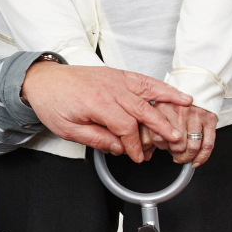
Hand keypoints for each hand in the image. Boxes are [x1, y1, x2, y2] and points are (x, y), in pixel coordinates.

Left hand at [20, 63, 192, 162]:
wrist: (43, 80)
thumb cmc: (53, 103)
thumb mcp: (68, 130)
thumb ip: (96, 139)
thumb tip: (119, 148)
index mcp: (96, 103)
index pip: (125, 127)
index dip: (134, 144)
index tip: (138, 156)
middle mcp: (109, 88)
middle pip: (142, 109)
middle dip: (160, 126)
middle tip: (175, 140)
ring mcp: (115, 79)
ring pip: (147, 90)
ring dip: (169, 99)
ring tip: (189, 106)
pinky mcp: (117, 74)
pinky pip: (142, 79)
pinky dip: (159, 84)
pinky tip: (173, 91)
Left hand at [140, 103, 216, 166]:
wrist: (196, 82)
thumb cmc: (174, 99)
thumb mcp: (155, 108)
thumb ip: (147, 127)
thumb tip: (143, 152)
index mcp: (161, 108)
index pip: (156, 138)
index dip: (158, 148)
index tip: (159, 150)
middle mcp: (178, 112)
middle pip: (175, 144)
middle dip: (173, 152)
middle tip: (172, 152)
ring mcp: (195, 116)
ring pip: (191, 147)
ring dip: (186, 156)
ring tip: (182, 156)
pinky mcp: (209, 119)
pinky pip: (207, 144)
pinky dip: (202, 157)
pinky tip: (196, 161)